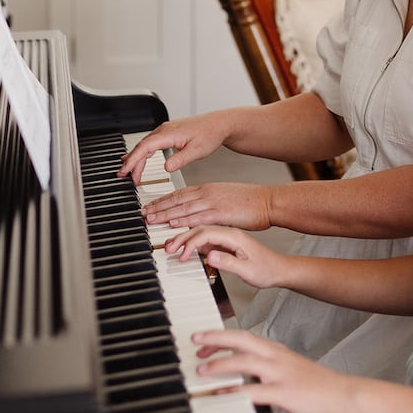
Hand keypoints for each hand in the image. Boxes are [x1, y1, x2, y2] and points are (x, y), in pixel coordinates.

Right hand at [117, 112, 232, 182]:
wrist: (219, 124)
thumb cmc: (210, 134)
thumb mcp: (197, 151)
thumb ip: (180, 159)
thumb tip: (166, 167)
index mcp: (169, 133)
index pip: (145, 147)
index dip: (133, 159)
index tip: (125, 171)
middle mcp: (164, 130)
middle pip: (142, 147)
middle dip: (131, 162)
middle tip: (124, 177)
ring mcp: (165, 130)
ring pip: (145, 145)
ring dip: (136, 158)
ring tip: (128, 173)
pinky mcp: (168, 133)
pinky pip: (150, 143)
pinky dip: (142, 153)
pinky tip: (138, 159)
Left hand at [143, 182, 273, 229]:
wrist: (268, 201)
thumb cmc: (251, 202)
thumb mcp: (227, 200)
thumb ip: (212, 205)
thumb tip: (201, 213)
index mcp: (209, 189)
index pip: (180, 193)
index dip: (163, 200)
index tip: (151, 206)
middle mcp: (208, 193)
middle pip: (178, 200)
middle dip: (159, 207)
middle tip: (144, 213)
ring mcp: (213, 202)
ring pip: (184, 208)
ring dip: (165, 214)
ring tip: (150, 219)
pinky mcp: (221, 213)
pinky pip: (198, 217)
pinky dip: (183, 220)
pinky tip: (172, 223)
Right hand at [165, 224, 284, 288]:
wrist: (280, 269)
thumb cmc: (267, 269)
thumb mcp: (249, 270)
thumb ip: (229, 263)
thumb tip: (209, 257)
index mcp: (235, 236)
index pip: (207, 233)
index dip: (192, 243)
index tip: (182, 255)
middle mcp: (229, 233)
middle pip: (200, 229)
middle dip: (181, 237)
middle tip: (167, 247)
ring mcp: (227, 237)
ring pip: (200, 232)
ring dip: (184, 237)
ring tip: (170, 245)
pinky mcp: (225, 243)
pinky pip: (205, 238)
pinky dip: (192, 242)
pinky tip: (184, 246)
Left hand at [194, 328, 347, 412]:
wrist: (344, 396)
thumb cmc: (317, 387)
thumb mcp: (289, 372)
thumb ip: (268, 373)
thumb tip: (246, 381)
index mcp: (276, 351)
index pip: (243, 337)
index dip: (220, 337)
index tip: (202, 342)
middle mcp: (276, 357)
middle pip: (240, 339)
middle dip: (215, 338)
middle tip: (194, 339)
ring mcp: (280, 374)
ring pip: (244, 360)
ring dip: (221, 363)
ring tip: (202, 369)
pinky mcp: (284, 393)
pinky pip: (254, 390)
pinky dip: (235, 391)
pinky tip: (222, 395)